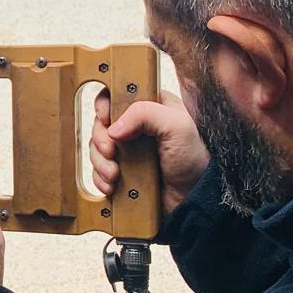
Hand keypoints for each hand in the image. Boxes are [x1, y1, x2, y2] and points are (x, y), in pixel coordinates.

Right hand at [89, 88, 208, 218]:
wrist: (195, 197)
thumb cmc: (195, 159)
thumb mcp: (177, 127)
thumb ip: (146, 114)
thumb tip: (114, 128)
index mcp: (150, 107)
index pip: (115, 95)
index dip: (104, 106)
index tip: (106, 119)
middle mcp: (136, 127)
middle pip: (101, 124)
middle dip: (100, 140)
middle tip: (111, 152)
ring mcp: (128, 150)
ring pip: (97, 149)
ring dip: (100, 162)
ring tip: (114, 174)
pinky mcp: (122, 171)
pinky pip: (99, 171)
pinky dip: (100, 178)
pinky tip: (112, 185)